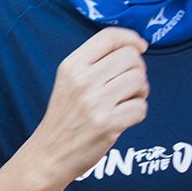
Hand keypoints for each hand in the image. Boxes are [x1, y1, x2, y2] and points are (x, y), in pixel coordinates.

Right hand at [32, 27, 148, 184]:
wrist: (50, 153)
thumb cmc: (64, 116)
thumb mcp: (68, 81)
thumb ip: (95, 63)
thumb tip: (135, 47)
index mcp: (71, 66)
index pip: (109, 37)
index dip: (131, 38)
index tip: (140, 46)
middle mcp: (82, 81)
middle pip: (131, 58)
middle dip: (137, 70)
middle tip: (128, 83)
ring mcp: (95, 103)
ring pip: (140, 81)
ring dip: (140, 92)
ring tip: (125, 100)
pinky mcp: (109, 124)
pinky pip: (141, 107)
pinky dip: (137, 113)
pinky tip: (122, 117)